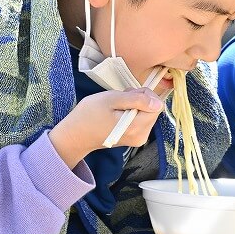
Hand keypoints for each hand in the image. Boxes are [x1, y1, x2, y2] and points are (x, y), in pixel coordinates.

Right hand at [49, 87, 163, 166]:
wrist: (76, 134)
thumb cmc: (90, 114)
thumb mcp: (112, 99)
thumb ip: (137, 100)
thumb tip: (158, 103)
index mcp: (137, 127)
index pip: (157, 105)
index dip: (144, 95)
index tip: (128, 95)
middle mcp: (141, 136)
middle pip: (153, 110)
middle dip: (139, 100)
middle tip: (119, 100)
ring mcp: (138, 139)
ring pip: (147, 114)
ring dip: (135, 106)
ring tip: (116, 107)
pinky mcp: (134, 139)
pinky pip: (141, 120)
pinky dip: (132, 113)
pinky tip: (117, 114)